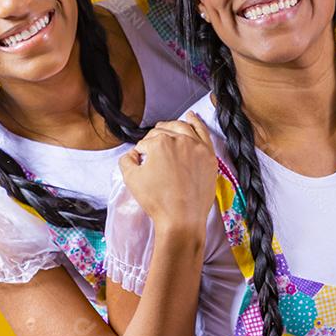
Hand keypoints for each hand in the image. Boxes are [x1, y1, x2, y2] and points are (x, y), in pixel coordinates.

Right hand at [118, 112, 215, 232]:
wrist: (182, 219)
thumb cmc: (157, 201)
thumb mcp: (131, 179)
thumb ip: (126, 160)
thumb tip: (133, 154)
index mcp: (160, 143)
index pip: (146, 142)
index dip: (141, 152)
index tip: (141, 161)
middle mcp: (180, 140)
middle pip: (163, 133)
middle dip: (154, 139)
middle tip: (150, 146)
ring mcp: (197, 147)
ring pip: (182, 128)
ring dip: (171, 126)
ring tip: (165, 127)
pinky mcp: (209, 156)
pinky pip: (203, 133)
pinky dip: (196, 122)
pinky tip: (191, 117)